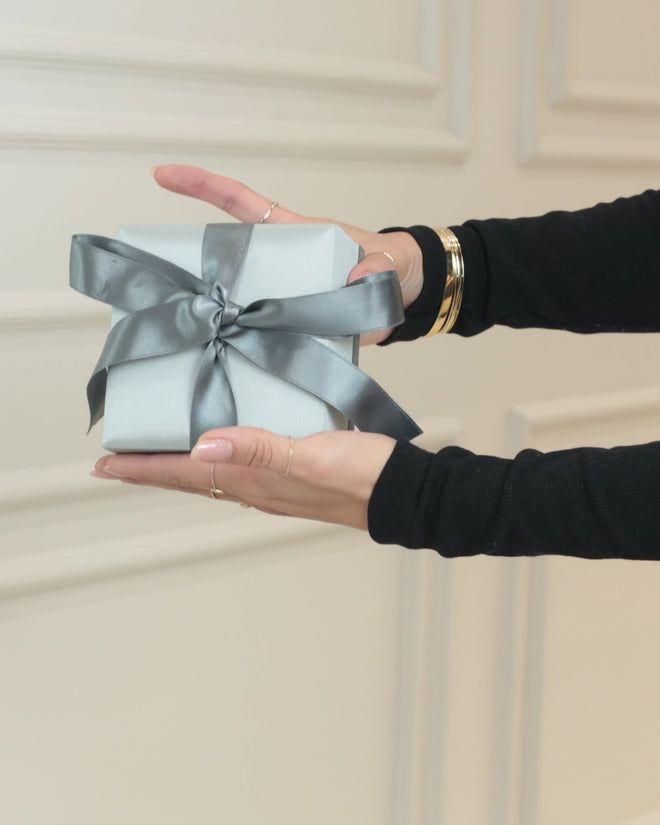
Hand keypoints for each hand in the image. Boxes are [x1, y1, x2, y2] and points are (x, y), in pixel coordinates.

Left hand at [93, 427, 396, 529]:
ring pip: (211, 477)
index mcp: (255, 479)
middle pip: (190, 480)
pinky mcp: (293, 476)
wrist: (402, 493)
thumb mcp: (312, 454)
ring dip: (177, 468)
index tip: (104, 465)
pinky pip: (238, 470)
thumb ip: (259, 449)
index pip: (184, 474)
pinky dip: (213, 461)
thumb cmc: (363, 475)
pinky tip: (219, 448)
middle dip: (149, 471)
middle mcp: (257, 486)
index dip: (142, 469)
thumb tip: (201, 448)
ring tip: (154, 457)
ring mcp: (274, 485)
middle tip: (115, 463)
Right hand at [151, 164, 422, 344]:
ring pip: (241, 304)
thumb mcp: (387, 259)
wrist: (405, 299)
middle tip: (165, 284)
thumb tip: (360, 277)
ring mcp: (284, 298)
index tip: (163, 174)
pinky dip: (253, 353)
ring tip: (190, 339)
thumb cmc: (391, 265)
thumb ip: (376, 263)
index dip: (202, 186)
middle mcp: (280, 267)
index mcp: (294, 235)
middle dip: (196, 268)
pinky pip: (267, 339)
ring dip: (221, 320)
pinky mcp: (295, 329)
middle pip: (228, 260)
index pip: (241, 205)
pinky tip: (235, 371)